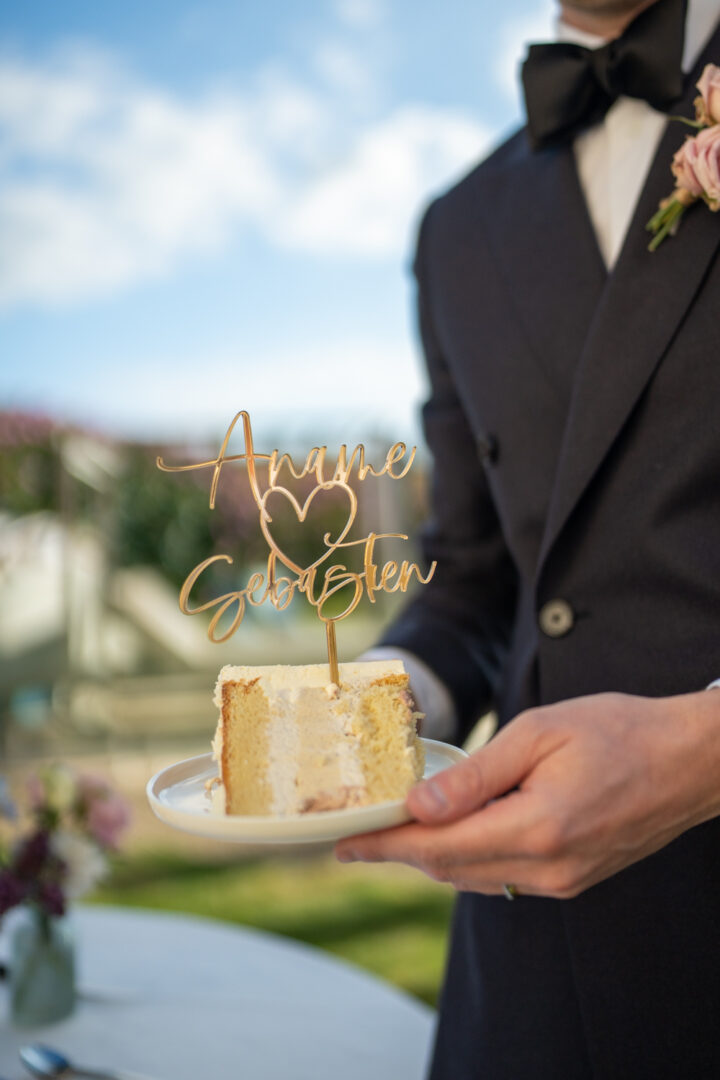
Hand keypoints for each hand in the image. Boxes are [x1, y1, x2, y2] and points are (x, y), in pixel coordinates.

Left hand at [335, 690, 719, 897]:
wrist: (689, 761)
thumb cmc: (618, 731)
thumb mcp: (540, 734)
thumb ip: (477, 776)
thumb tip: (419, 805)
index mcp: (537, 829)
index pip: (438, 847)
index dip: (384, 847)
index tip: (341, 845)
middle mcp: (548, 869)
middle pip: (450, 868)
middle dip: (400, 851)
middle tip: (359, 832)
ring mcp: (564, 881)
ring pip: (476, 877)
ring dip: (433, 856)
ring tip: (396, 831)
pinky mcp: (574, 879)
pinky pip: (504, 876)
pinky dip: (469, 858)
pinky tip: (453, 834)